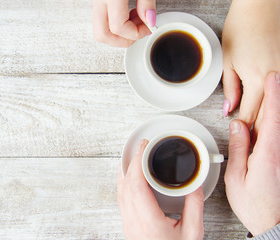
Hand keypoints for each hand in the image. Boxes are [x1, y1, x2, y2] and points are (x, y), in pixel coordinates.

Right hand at [93, 0, 155, 46]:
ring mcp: (96, 1)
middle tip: (139, 32)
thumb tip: (149, 21)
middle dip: (123, 41)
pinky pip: (101, 20)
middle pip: (102, 35)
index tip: (149, 28)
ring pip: (100, 30)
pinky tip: (127, 15)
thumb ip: (147, 2)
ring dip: (118, 34)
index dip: (137, 33)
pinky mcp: (98, 0)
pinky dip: (114, 25)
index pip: (118, 27)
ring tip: (135, 21)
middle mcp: (99, 0)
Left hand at [117, 139, 203, 239]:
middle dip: (132, 161)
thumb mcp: (192, 233)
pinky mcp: (128, 224)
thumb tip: (194, 186)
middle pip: (125, 184)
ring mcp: (128, 223)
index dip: (138, 162)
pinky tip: (128, 176)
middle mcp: (133, 221)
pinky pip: (121, 198)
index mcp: (149, 221)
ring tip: (134, 157)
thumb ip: (194, 207)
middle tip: (141, 147)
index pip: (136, 185)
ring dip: (125, 171)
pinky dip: (124, 182)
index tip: (143, 148)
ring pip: (120, 191)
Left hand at [222, 0, 279, 128]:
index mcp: (257, 79)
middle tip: (254, 146)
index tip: (242, 140)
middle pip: (269, 114)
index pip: (250, 113)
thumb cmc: (242, 28)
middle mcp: (277, 77)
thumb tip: (230, 108)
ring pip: (279, 105)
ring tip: (264, 134)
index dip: (245, 129)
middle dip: (261, 131)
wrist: (262, 5)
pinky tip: (273, 111)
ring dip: (272, 120)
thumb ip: (231, 88)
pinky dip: (277, 104)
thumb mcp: (229, 60)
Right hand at [225, 72, 279, 235]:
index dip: (274, 95)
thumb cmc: (255, 204)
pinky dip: (276, 123)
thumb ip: (239, 148)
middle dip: (277, 95)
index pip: (273, 117)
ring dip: (277, 108)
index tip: (273, 77)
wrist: (273, 223)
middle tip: (274, 76)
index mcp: (268, 154)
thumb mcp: (237, 177)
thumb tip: (238, 125)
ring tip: (274, 90)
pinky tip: (271, 119)